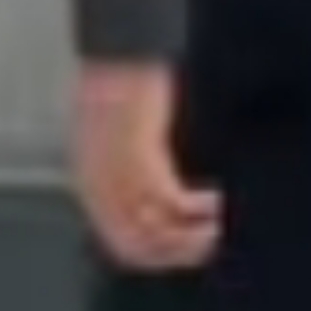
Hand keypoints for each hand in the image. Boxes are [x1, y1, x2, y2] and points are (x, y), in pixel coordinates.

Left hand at [73, 63, 220, 272]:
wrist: (118, 53)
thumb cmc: (122, 89)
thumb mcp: (118, 141)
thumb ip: (133, 172)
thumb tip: (162, 202)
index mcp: (91, 186)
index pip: (122, 245)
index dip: (161, 257)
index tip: (192, 252)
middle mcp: (99, 187)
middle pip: (137, 244)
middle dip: (179, 252)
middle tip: (211, 244)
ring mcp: (116, 174)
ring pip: (153, 230)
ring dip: (191, 235)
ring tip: (219, 225)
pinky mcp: (137, 155)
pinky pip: (168, 200)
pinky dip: (195, 209)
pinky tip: (215, 200)